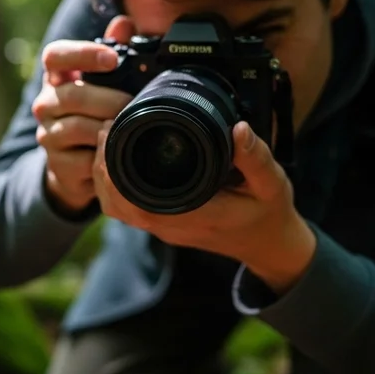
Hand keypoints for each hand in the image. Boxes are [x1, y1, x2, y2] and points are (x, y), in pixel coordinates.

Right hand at [31, 16, 136, 214]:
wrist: (75, 165)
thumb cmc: (94, 114)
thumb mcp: (104, 82)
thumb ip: (112, 50)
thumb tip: (124, 23)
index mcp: (56, 78)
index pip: (55, 56)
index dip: (81, 54)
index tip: (112, 59)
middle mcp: (46, 104)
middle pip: (70, 95)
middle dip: (107, 99)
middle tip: (134, 103)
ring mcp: (48, 135)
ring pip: (74, 128)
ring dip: (106, 127)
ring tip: (130, 127)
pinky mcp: (57, 165)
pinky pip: (82, 160)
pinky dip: (103, 156)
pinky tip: (119, 153)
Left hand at [93, 120, 316, 294]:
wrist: (271, 245)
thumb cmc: (271, 214)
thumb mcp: (272, 184)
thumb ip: (256, 157)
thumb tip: (239, 129)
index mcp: (196, 215)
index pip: (140, 199)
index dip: (115, 170)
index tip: (112, 131)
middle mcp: (173, 226)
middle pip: (118, 205)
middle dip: (102, 168)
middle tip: (106, 128)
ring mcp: (166, 229)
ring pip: (118, 210)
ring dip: (104, 179)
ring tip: (108, 140)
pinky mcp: (164, 225)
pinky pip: (128, 210)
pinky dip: (115, 188)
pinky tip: (118, 159)